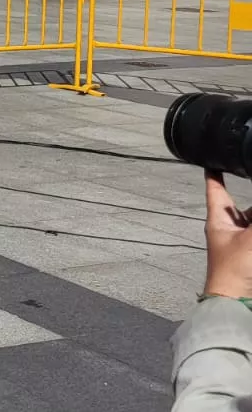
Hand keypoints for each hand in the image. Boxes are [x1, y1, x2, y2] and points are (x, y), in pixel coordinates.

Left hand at [203, 171, 251, 298]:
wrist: (237, 301)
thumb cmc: (233, 269)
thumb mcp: (250, 238)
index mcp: (219, 220)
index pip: (216, 190)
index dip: (215, 174)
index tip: (213, 160)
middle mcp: (230, 228)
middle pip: (246, 207)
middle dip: (251, 202)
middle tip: (248, 175)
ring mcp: (243, 242)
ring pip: (251, 220)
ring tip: (250, 223)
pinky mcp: (251, 253)